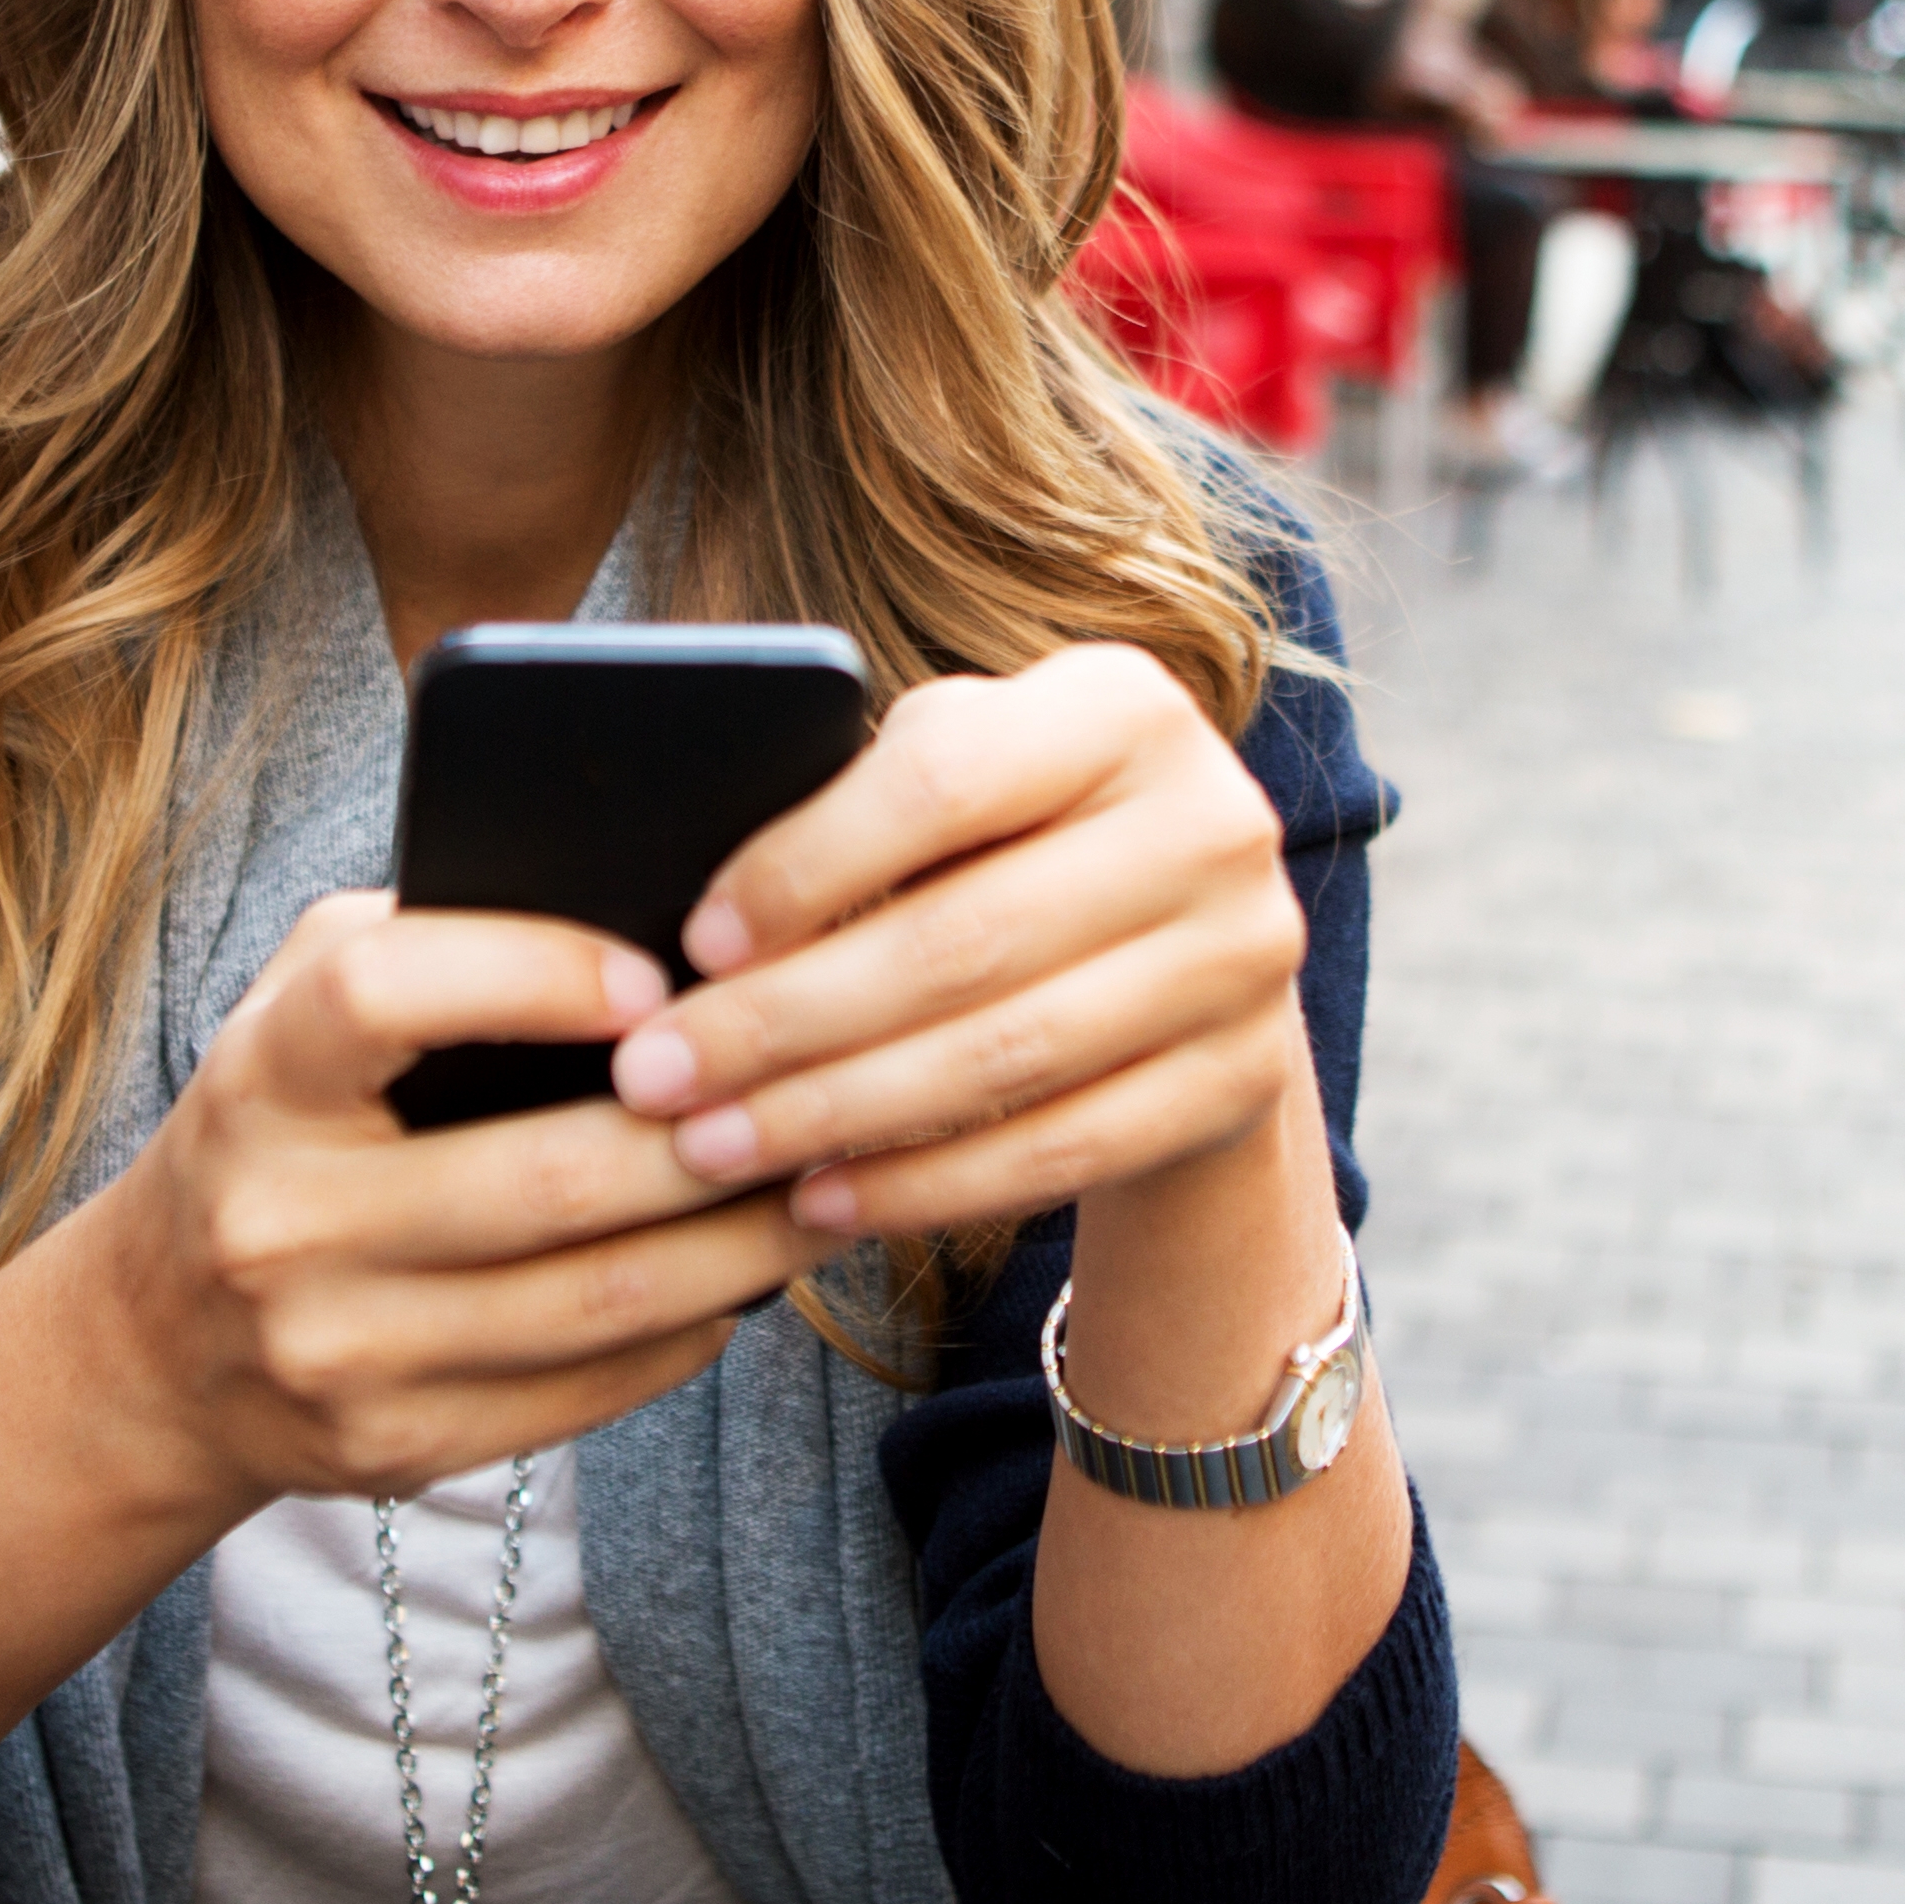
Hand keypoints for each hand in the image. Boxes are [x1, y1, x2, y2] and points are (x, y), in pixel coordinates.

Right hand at [85, 897, 809, 1508]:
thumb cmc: (280, 1128)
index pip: (386, 996)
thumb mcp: (299, 1002)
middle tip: (813, 1095)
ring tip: (819, 1192)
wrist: (159, 1346)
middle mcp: (282, 1223)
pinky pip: (587, 1390)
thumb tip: (634, 921)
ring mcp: (337, 1352)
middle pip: (549, 1178)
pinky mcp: (394, 1447)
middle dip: (709, 1137)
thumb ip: (428, 939)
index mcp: (261, 1078)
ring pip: (596, 1299)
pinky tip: (743, 1285)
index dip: (535, 974)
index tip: (658, 977)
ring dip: (738, 1248)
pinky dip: (688, 1333)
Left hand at [606, 645, 1312, 1239]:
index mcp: (1126, 704)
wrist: (1192, 950)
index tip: (694, 943)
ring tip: (712, 1148)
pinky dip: (927, 1185)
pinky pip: (1062, 1150)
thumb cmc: (1016, 844)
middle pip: (965, 938)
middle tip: (656, 1080)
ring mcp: (1247, 957)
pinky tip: (822, 1199)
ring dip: (836, 1114)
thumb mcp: (964, 778)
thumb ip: (860, 804)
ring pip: (1007, 1056)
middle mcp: (1214, 819)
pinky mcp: (1244, 1079)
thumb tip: (695, 925)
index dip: (806, 866)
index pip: (943, 779)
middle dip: (787, 1022)